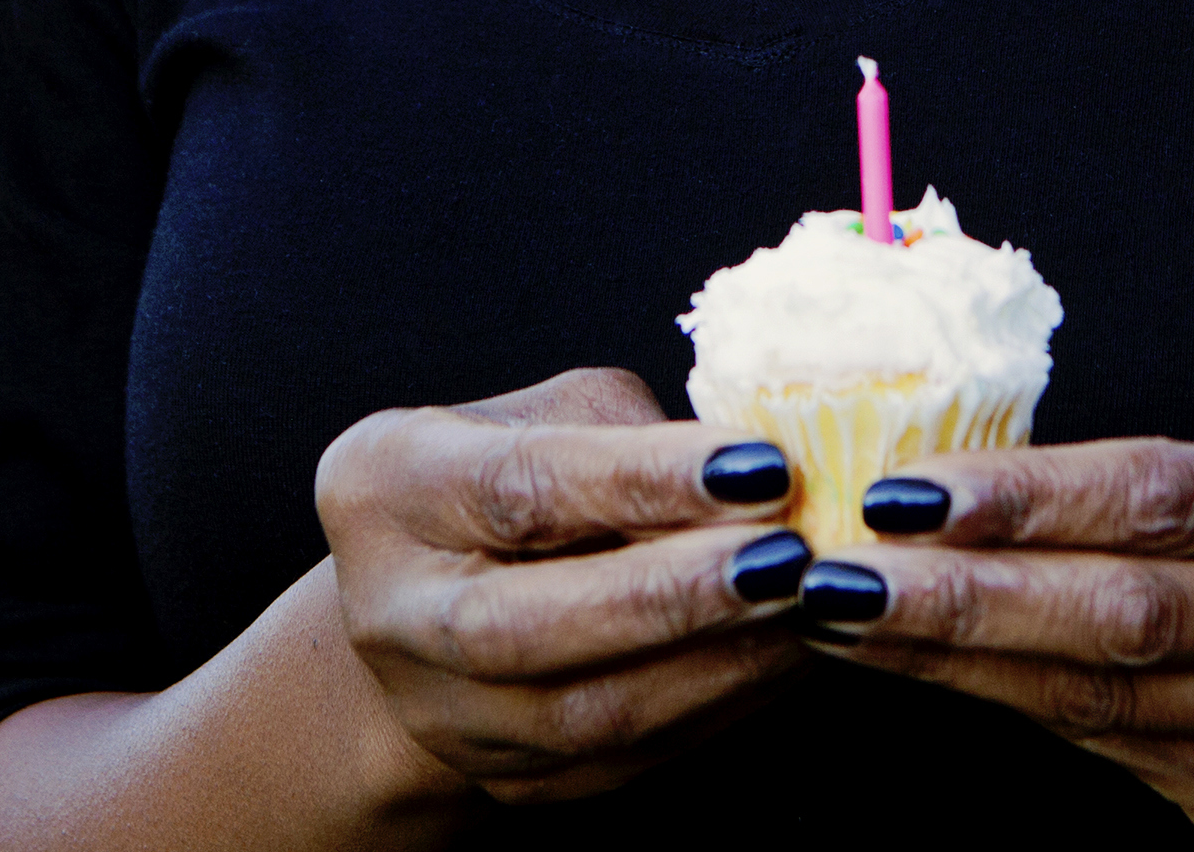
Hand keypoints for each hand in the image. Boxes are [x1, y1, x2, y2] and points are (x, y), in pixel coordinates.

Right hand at [314, 365, 817, 804]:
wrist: (444, 596)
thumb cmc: (515, 472)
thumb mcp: (550, 413)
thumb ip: (631, 434)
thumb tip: (751, 476)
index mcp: (386, 486)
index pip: (519, 486)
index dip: (643, 480)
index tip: (759, 467)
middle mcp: (393, 612)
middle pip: (526, 626)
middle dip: (672, 595)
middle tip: (789, 557)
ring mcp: (445, 715)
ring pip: (586, 714)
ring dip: (717, 661)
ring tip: (808, 604)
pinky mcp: (513, 781)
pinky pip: (631, 758)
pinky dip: (723, 705)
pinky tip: (787, 654)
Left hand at [790, 428, 1193, 844]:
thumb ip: (1163, 477)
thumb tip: (963, 470)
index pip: (1161, 497)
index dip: (1028, 496)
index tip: (908, 489)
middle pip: (1121, 613)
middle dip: (963, 593)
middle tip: (838, 570)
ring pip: (1097, 696)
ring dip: (952, 661)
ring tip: (844, 619)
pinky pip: (1107, 749)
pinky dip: (1000, 707)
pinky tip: (919, 674)